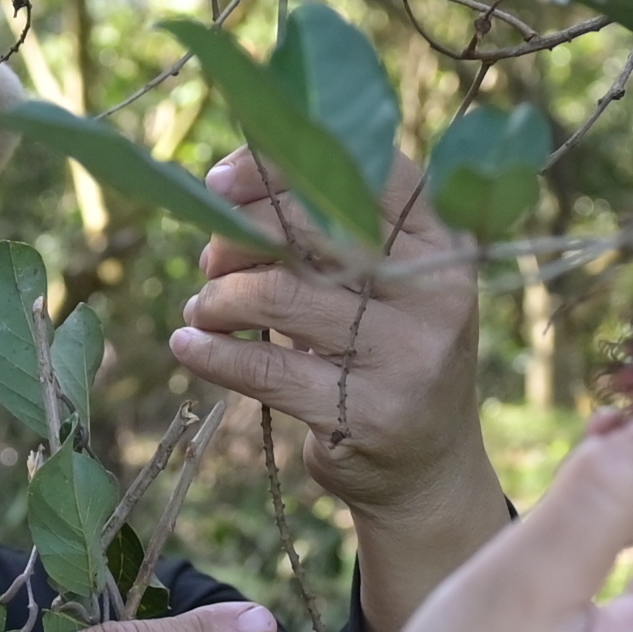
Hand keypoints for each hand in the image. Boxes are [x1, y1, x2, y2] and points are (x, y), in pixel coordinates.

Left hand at [166, 147, 504, 540]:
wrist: (427, 466)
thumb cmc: (382, 353)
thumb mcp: (381, 286)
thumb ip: (327, 236)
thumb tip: (222, 193)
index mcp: (442, 244)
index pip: (367, 172)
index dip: (282, 165)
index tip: (221, 179)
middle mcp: (435, 292)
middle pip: (314, 227)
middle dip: (240, 235)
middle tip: (212, 260)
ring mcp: (407, 355)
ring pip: (280, 294)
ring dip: (220, 298)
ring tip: (204, 310)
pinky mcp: (367, 413)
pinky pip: (268, 369)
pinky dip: (214, 352)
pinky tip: (189, 346)